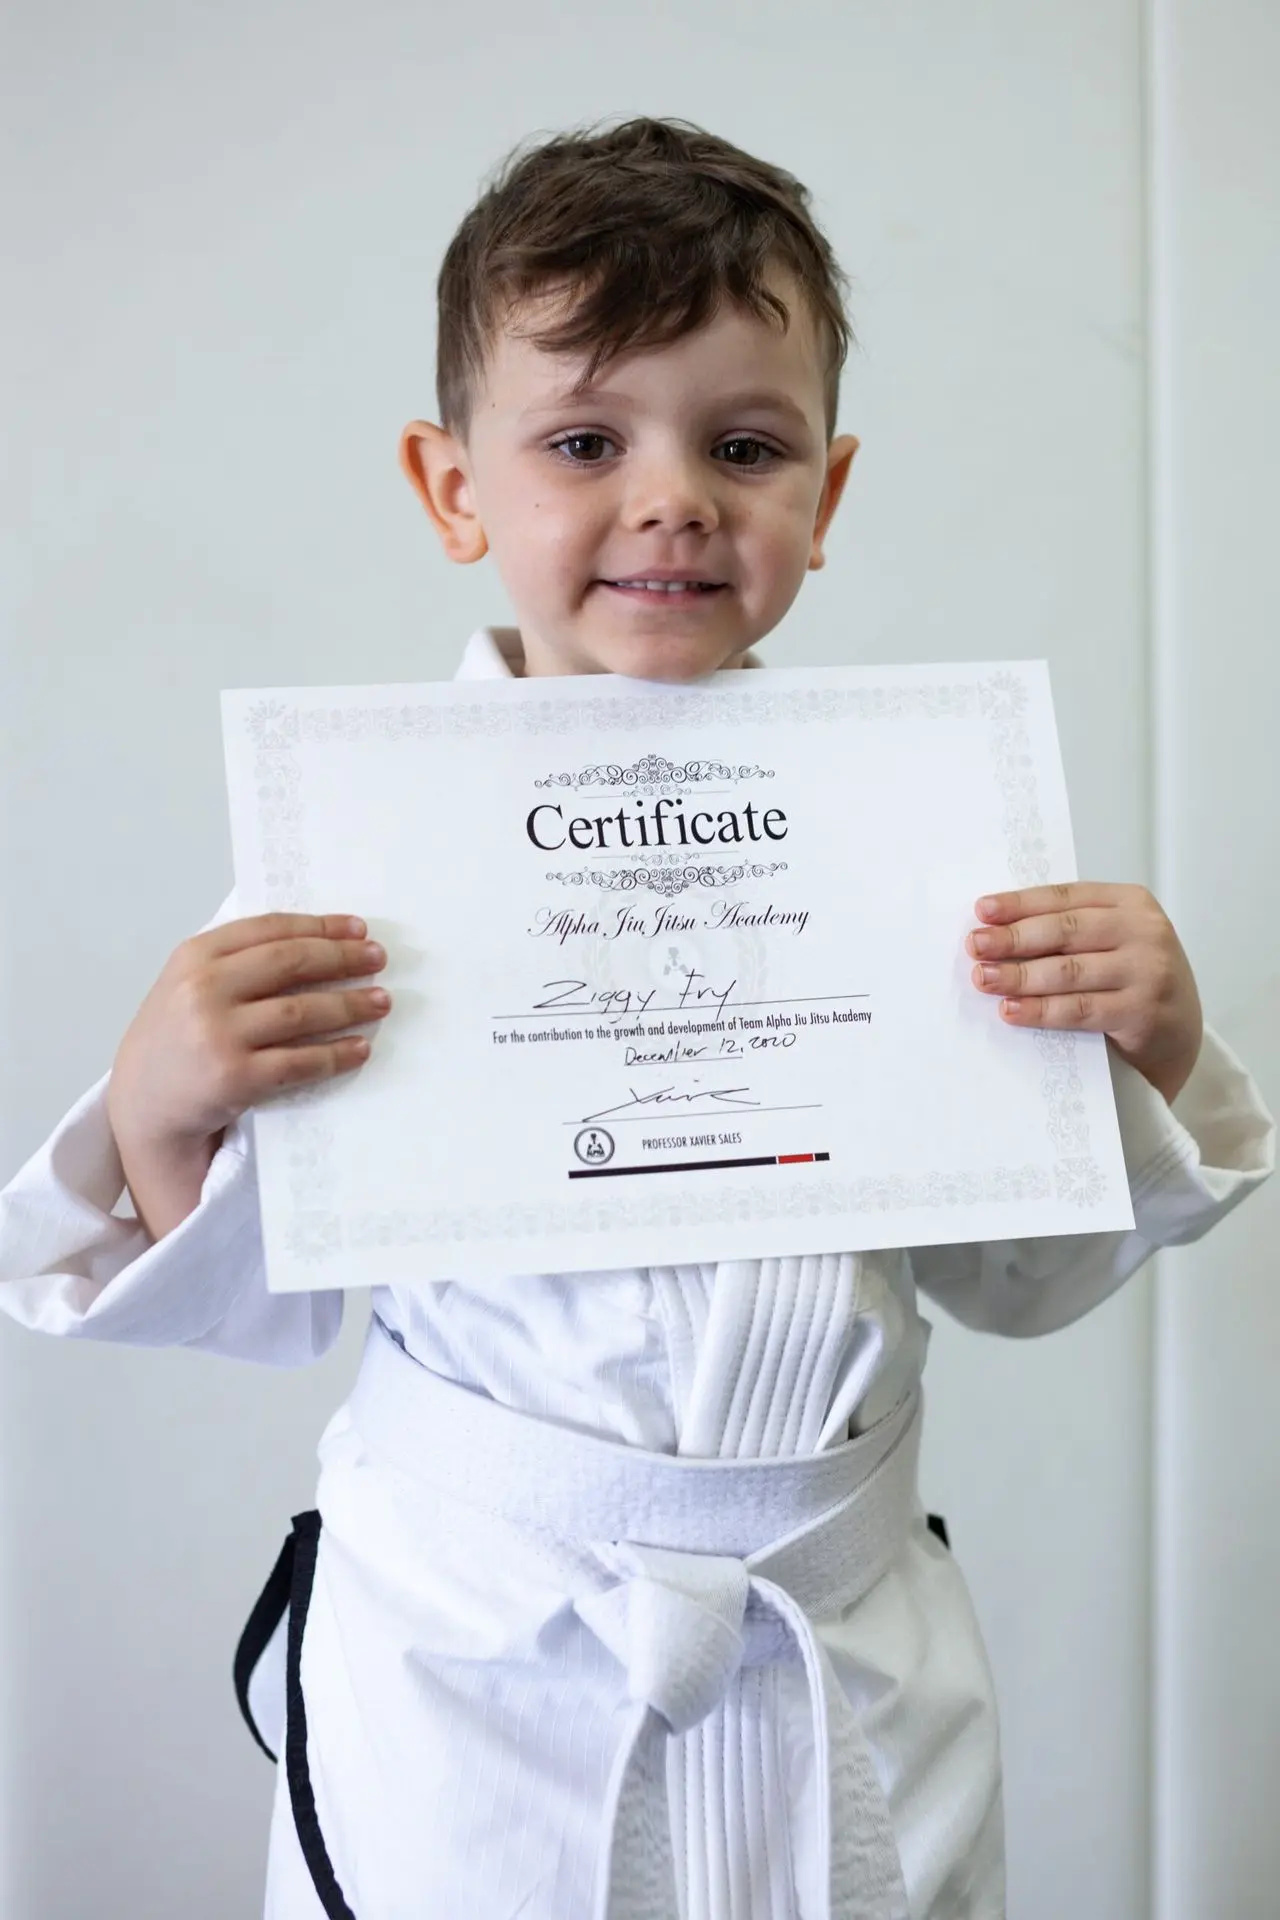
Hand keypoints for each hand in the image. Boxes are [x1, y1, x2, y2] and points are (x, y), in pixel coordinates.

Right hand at [107, 913, 391, 1235]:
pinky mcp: (235, 1079)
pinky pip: (300, 1062)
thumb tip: (317, 940)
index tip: (358, 930)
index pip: (271, 930)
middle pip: (291, 963)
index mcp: (195, 956)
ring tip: (380, 1001)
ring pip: (301, 1012)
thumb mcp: (189, 983)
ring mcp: (218, 1035)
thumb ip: (236, 959)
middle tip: (378, 960)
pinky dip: (336, 1055)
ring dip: (349, 1005)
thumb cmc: (176, 1038)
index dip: (321, 926)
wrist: (143, 1103)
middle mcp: (203, 990)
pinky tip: (360, 1048)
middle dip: (342, 959)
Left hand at [966, 883, 1203, 1103]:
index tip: (982, 911)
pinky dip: (1041, 1010)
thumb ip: (1070, 930)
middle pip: (1065, 930)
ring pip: (1069, 971)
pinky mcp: (1142, 1012)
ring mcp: (1147, 971)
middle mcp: (1144, 931)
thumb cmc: (1132, 979)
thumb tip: (997, 930)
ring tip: (984, 978)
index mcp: (1131, 902)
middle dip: (1014, 938)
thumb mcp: (1113, 941)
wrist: (1178, 1033)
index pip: (1066, 897)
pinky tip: (1012, 1010)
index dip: (1021, 903)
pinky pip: (1080, 1009)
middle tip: (976, 945)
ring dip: (1020, 976)